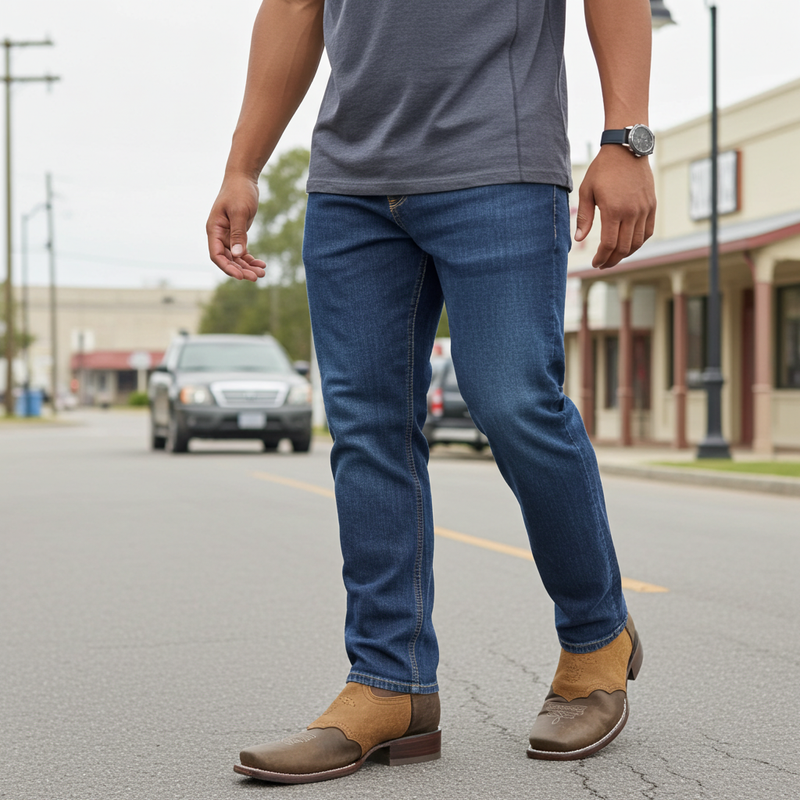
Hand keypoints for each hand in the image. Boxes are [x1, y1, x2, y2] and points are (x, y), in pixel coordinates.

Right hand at [206, 174, 267, 281]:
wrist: (243, 178)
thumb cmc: (239, 192)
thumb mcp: (240, 212)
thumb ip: (238, 234)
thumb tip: (237, 255)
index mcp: (214, 229)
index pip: (216, 255)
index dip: (227, 267)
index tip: (241, 276)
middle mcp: (219, 234)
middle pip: (227, 259)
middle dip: (241, 270)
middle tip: (257, 277)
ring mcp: (228, 235)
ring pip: (236, 257)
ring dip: (247, 266)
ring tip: (262, 273)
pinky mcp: (237, 234)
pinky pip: (242, 251)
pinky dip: (250, 258)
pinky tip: (261, 264)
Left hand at [575, 146, 655, 269]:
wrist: (626, 150)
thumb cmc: (602, 170)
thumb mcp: (587, 191)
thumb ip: (584, 217)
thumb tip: (579, 239)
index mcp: (613, 210)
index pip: (609, 244)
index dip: (601, 258)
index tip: (595, 263)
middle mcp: (632, 212)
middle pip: (623, 247)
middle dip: (612, 260)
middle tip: (602, 265)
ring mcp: (644, 209)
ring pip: (637, 242)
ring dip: (625, 254)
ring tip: (613, 257)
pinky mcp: (651, 206)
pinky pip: (647, 232)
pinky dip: (638, 243)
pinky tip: (628, 245)